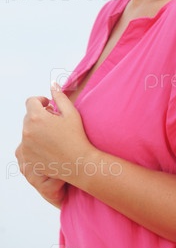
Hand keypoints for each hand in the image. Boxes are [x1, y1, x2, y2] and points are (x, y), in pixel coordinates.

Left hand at [15, 83, 93, 200]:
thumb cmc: (77, 137)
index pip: (31, 102)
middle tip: (55, 122)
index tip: (49, 105)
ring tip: (53, 136)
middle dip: (40, 116)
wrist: (78, 163)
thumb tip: (52, 84)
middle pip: (29, 117)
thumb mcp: (71, 113)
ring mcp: (25, 145)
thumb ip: (60, 96)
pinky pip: (27, 145)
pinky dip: (35, 144)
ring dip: (37, 130)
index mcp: (37, 117)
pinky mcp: (27, 158)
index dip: (40, 101)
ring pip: (28, 131)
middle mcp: (27, 131)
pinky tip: (50, 147)